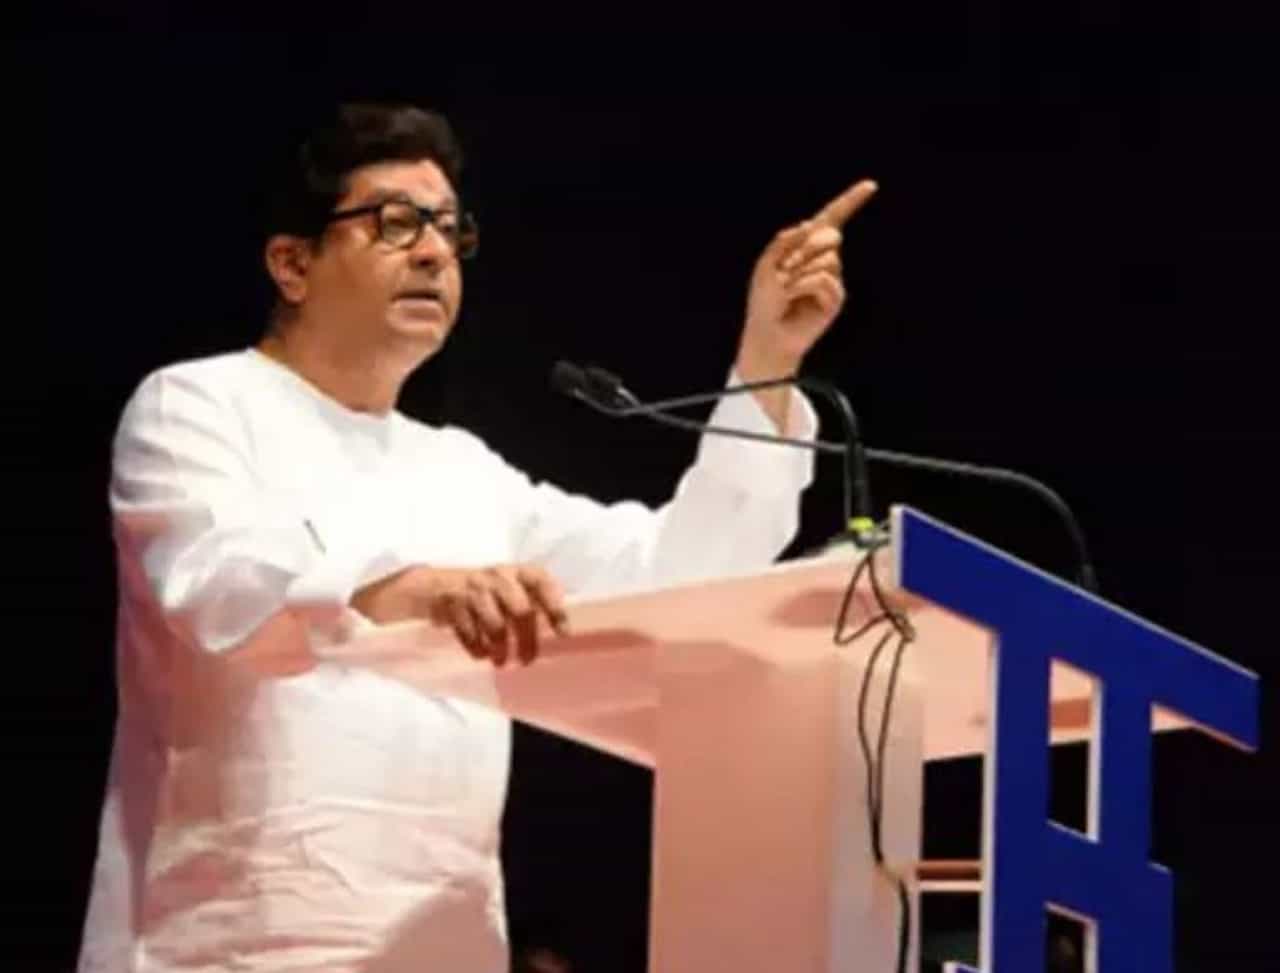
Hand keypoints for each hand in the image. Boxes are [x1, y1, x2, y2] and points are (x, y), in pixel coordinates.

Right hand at [352, 563, 569, 665]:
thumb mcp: (505, 590)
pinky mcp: (451, 602)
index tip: (562, 632)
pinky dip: (477, 648)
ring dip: (500, 648)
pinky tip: (480, 654)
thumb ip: (528, 602)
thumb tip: (557, 630)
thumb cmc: (480, 593)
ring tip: (501, 662)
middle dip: (527, 639)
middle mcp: (496, 576)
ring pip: (495, 624)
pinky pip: (470, 631)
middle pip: (520, 609)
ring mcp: (473, 588)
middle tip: (527, 660)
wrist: (431, 587)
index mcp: (514, 571)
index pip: (540, 580)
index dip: (554, 605)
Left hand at [738, 179, 877, 377]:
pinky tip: (793, 297)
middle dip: (803, 249)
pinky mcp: (835, 298)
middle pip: (828, 236)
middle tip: (785, 269)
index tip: (871, 186)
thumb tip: (808, 224)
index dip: (850, 202)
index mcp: (806, 247)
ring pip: (826, 259)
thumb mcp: (767, 265)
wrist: (768, 333)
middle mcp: (824, 259)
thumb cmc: (765, 300)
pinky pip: (823, 279)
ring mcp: (832, 278)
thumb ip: (783, 241)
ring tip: (786, 290)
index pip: (831, 219)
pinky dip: (803, 285)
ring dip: (799, 272)